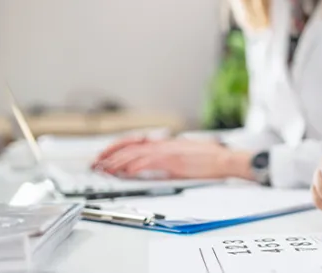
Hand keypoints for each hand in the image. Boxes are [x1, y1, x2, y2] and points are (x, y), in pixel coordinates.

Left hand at [92, 138, 245, 179]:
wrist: (224, 159)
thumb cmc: (209, 158)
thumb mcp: (184, 154)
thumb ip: (167, 157)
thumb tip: (155, 165)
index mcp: (166, 142)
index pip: (135, 140)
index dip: (117, 146)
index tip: (105, 154)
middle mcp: (164, 144)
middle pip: (130, 144)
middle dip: (110, 153)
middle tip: (97, 162)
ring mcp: (168, 151)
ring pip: (135, 153)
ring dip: (117, 161)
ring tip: (105, 168)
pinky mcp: (173, 161)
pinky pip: (148, 162)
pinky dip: (134, 166)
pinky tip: (125, 172)